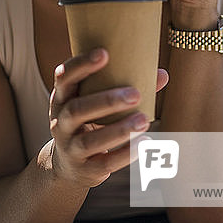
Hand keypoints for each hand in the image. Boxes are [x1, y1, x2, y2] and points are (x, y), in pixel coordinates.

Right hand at [49, 48, 168, 188]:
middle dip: (107, 101)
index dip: (81, 65)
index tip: (104, 53)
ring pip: (90, 140)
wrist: (70, 166)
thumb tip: (162, 74)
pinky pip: (105, 163)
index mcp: (63, 98)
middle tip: (136, 94)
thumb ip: (125, 87)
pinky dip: (126, 153)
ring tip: (144, 120)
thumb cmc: (91, 121)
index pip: (65, 77)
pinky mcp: (85, 169)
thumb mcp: (97, 102)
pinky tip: (144, 143)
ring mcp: (70, 148)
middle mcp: (60, 122)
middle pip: (77, 109)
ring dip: (119, 130)